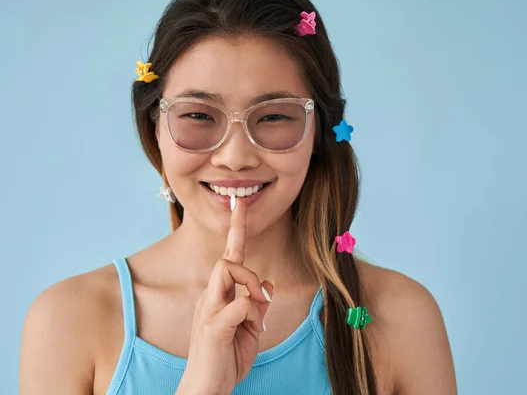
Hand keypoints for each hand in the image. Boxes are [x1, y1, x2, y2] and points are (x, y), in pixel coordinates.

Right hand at [176, 196, 272, 394]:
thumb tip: (268, 285)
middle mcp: (209, 298)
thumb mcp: (248, 329)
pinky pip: (238, 305)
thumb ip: (256, 306)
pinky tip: (250, 329)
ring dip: (252, 290)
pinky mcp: (212, 328)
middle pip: (228, 259)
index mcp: (218, 296)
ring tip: (254, 320)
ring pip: (229, 271)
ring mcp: (207, 311)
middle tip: (261, 304)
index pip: (228, 256)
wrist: (205, 391)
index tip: (239, 203)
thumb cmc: (225, 359)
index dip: (235, 228)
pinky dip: (251, 313)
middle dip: (252, 274)